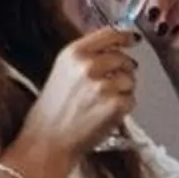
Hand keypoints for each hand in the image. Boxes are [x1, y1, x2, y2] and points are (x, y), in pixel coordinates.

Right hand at [8, 26, 139, 177]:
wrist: (45, 144)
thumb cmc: (51, 112)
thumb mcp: (62, 73)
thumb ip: (87, 58)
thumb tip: (115, 47)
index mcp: (72, 53)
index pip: (109, 33)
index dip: (125, 37)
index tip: (133, 40)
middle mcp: (88, 65)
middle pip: (123, 58)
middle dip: (123, 71)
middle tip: (110, 86)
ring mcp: (102, 84)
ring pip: (130, 80)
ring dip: (123, 91)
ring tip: (100, 104)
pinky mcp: (114, 104)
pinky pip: (131, 100)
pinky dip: (123, 108)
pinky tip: (104, 115)